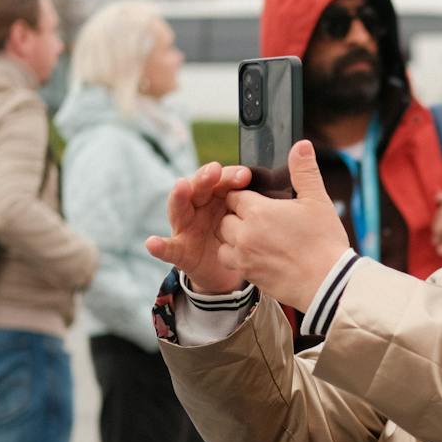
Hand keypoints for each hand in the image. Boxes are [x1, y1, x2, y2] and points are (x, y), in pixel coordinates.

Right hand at [146, 162, 252, 292]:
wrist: (227, 271)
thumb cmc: (240, 237)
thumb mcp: (249, 217)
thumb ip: (258, 198)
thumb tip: (289, 171)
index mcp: (216, 196)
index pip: (219, 180)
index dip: (229, 176)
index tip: (244, 175)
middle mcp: (197, 207)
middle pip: (198, 188)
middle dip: (204, 178)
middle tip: (213, 171)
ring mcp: (185, 228)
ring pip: (179, 208)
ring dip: (179, 196)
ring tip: (181, 186)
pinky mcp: (179, 250)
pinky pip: (167, 249)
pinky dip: (159, 246)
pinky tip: (152, 243)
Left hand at [215, 142, 352, 310]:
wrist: (328, 283)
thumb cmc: (324, 241)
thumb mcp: (318, 201)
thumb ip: (304, 171)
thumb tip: (302, 145)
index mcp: (258, 211)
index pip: (235, 195)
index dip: (246, 197)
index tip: (259, 202)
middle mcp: (245, 232)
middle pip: (225, 217)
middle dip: (237, 216)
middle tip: (260, 220)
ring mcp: (244, 255)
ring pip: (223, 239)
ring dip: (233, 236)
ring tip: (255, 237)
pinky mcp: (248, 274)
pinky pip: (230, 260)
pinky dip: (237, 257)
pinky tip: (256, 254)